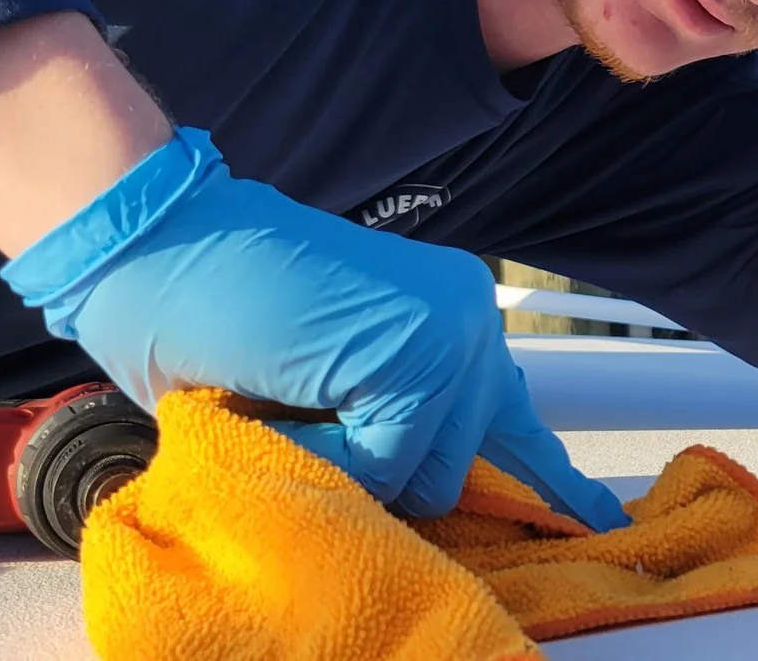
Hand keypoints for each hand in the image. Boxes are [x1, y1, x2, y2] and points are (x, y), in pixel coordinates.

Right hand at [0, 127, 627, 528]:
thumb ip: (384, 428)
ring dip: (342, 462)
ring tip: (285, 388)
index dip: (550, 482)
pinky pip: (380, 465)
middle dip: (377, 469)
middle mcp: (472, 321)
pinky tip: (279, 388)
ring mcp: (453, 333)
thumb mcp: (326, 382)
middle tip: (298, 406)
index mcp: (457, 321)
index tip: (601, 518)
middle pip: (457, 471)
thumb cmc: (214, 309)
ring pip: (423, 477)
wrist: (155, 239)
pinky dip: (315, 453)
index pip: (519, 425)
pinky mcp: (418, 353)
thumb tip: (424, 498)